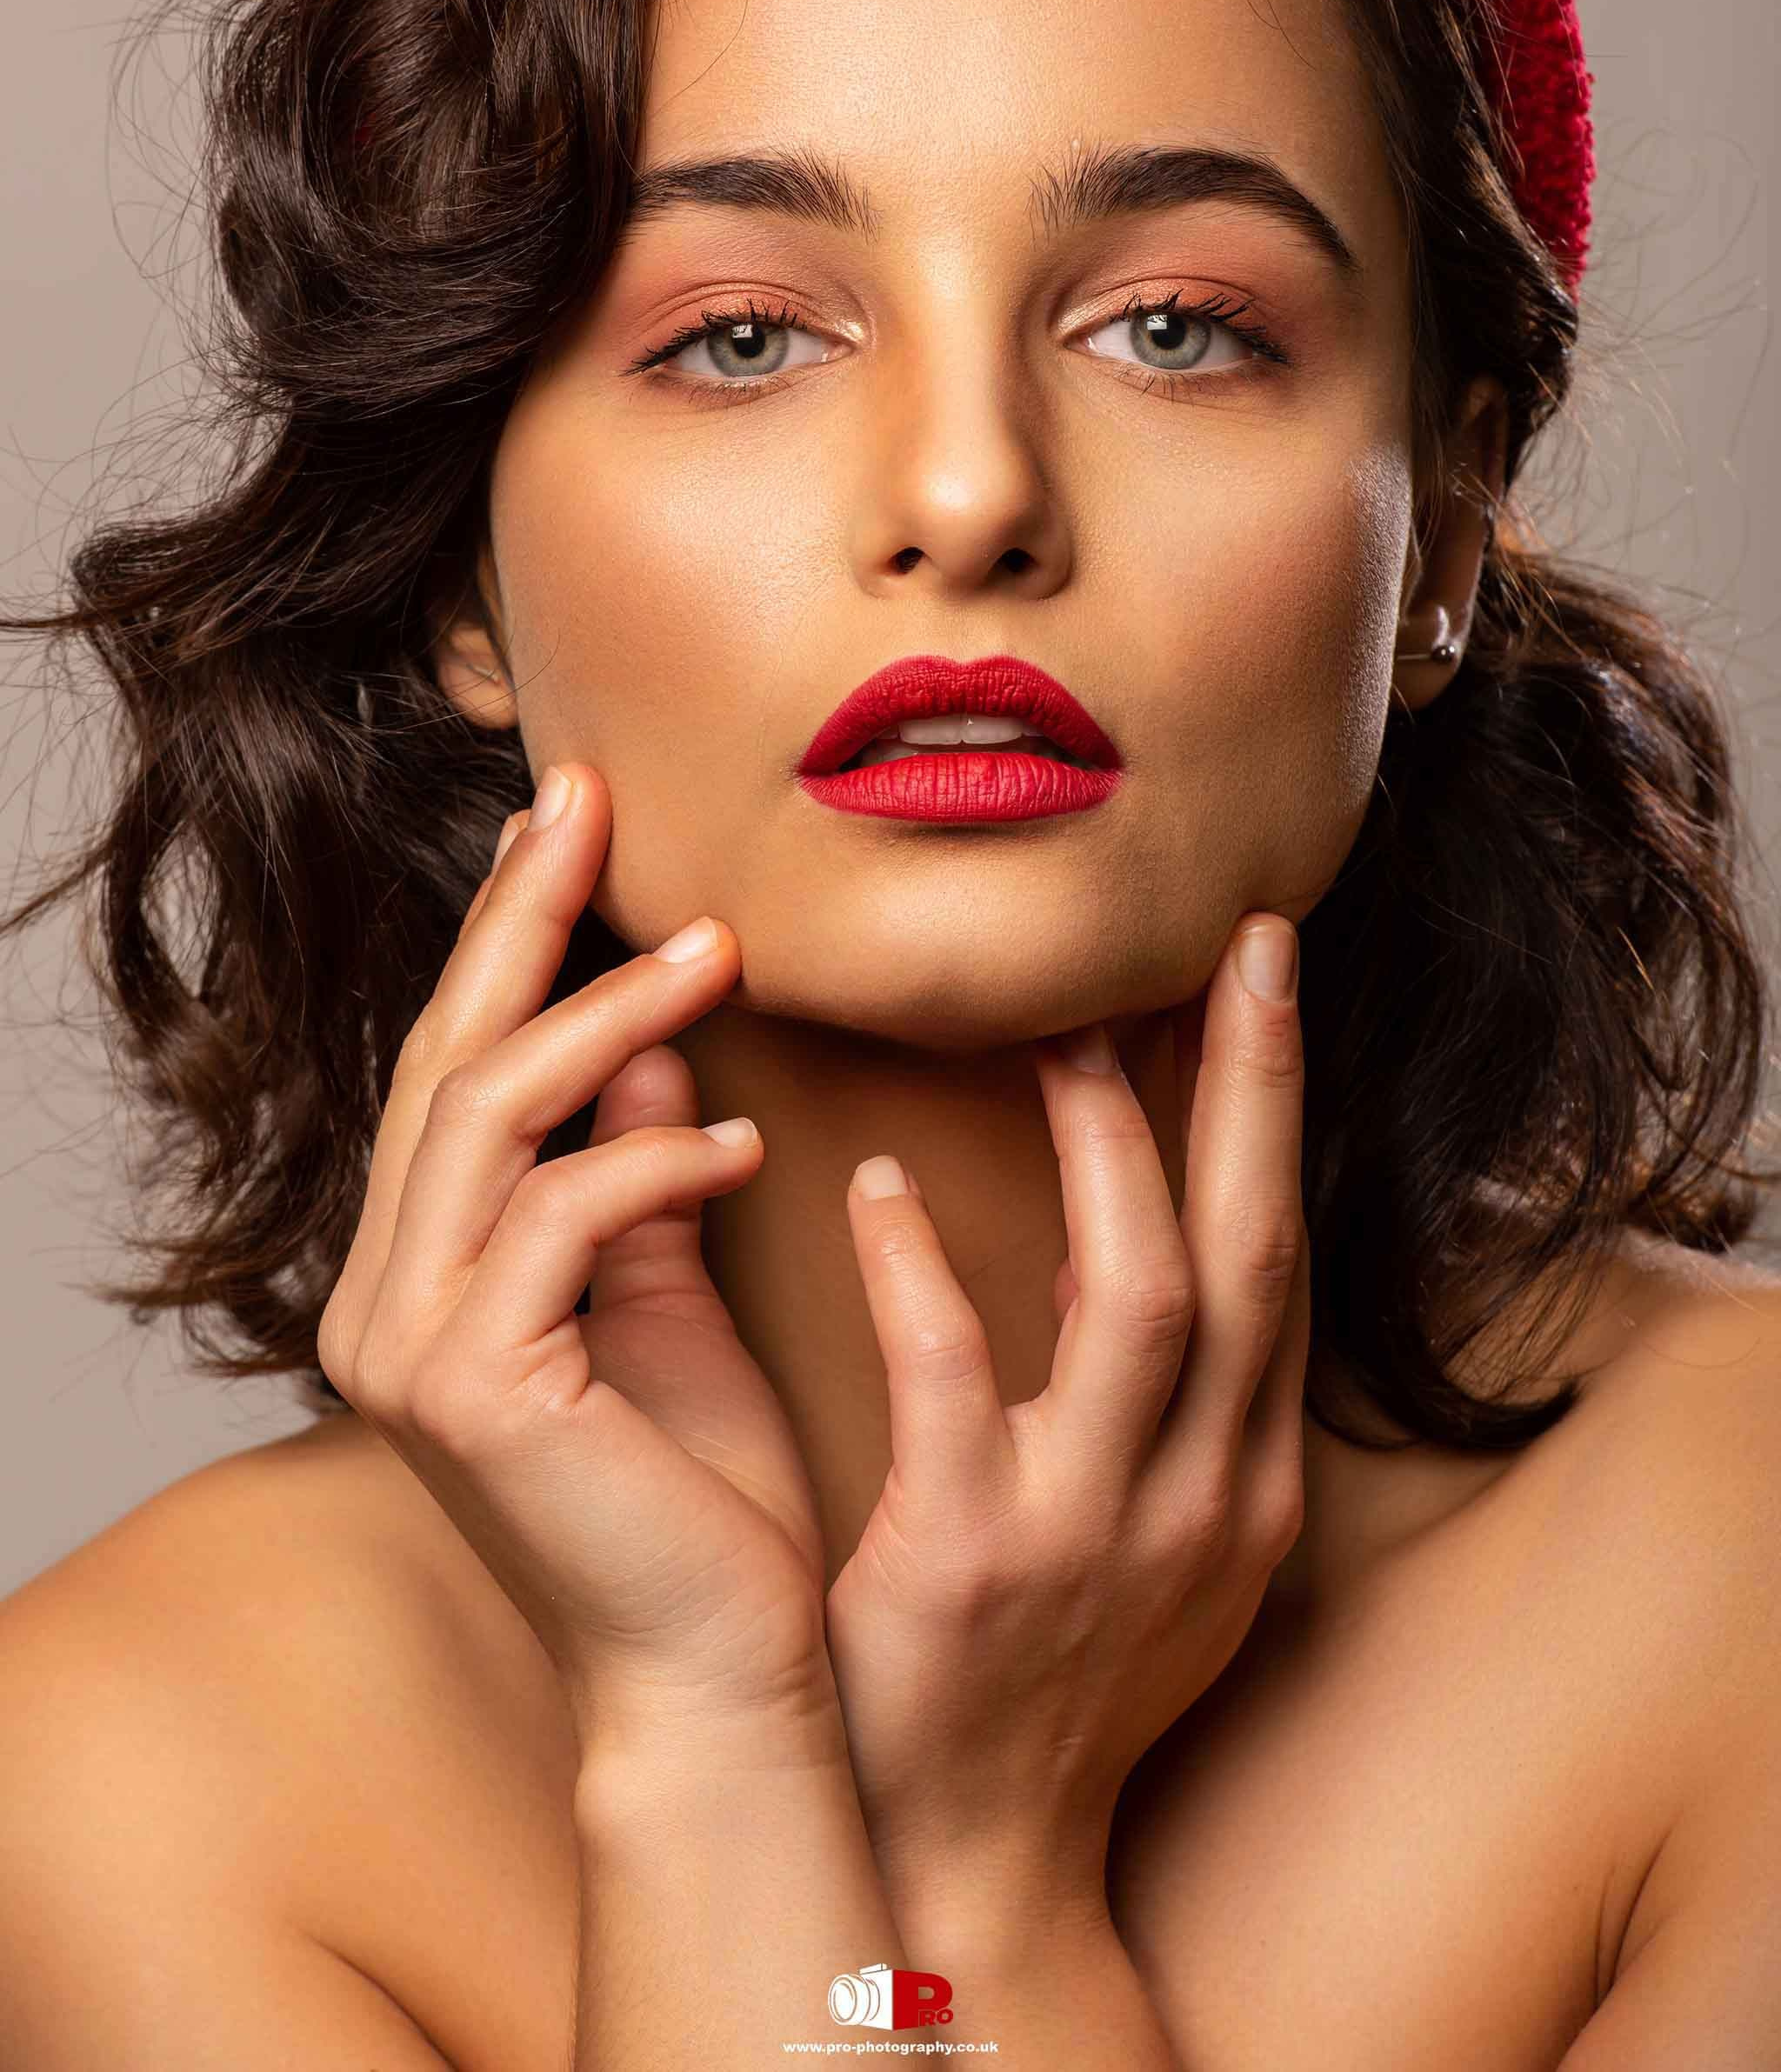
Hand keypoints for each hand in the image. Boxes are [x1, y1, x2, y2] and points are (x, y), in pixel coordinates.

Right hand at [317, 762, 833, 1754]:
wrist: (723, 1684)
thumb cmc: (709, 1503)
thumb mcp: (672, 1301)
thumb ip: (636, 1170)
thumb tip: (643, 1036)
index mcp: (429, 1281)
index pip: (459, 1071)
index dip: (506, 938)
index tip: (564, 822)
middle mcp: (386, 1304)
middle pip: (448, 1062)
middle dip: (519, 919)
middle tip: (587, 796)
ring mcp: (410, 1348)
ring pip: (486, 1115)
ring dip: (604, 1016)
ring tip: (716, 950)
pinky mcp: (468, 1387)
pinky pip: (556, 1216)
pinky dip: (649, 1160)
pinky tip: (741, 1142)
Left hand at [823, 912, 1310, 1901]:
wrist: (969, 1858)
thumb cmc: (1045, 1671)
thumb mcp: (1146, 1539)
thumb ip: (1154, 1396)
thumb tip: (1118, 1225)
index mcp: (1243, 1484)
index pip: (1281, 1263)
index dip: (1277, 1118)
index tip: (1259, 982)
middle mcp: (1199, 1500)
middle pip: (1257, 1254)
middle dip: (1261, 1090)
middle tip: (1246, 947)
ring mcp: (1093, 1533)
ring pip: (1144, 1302)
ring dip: (1114, 1153)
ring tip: (1059, 1038)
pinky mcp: (965, 1562)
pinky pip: (954, 1379)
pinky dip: (917, 1268)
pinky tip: (867, 1185)